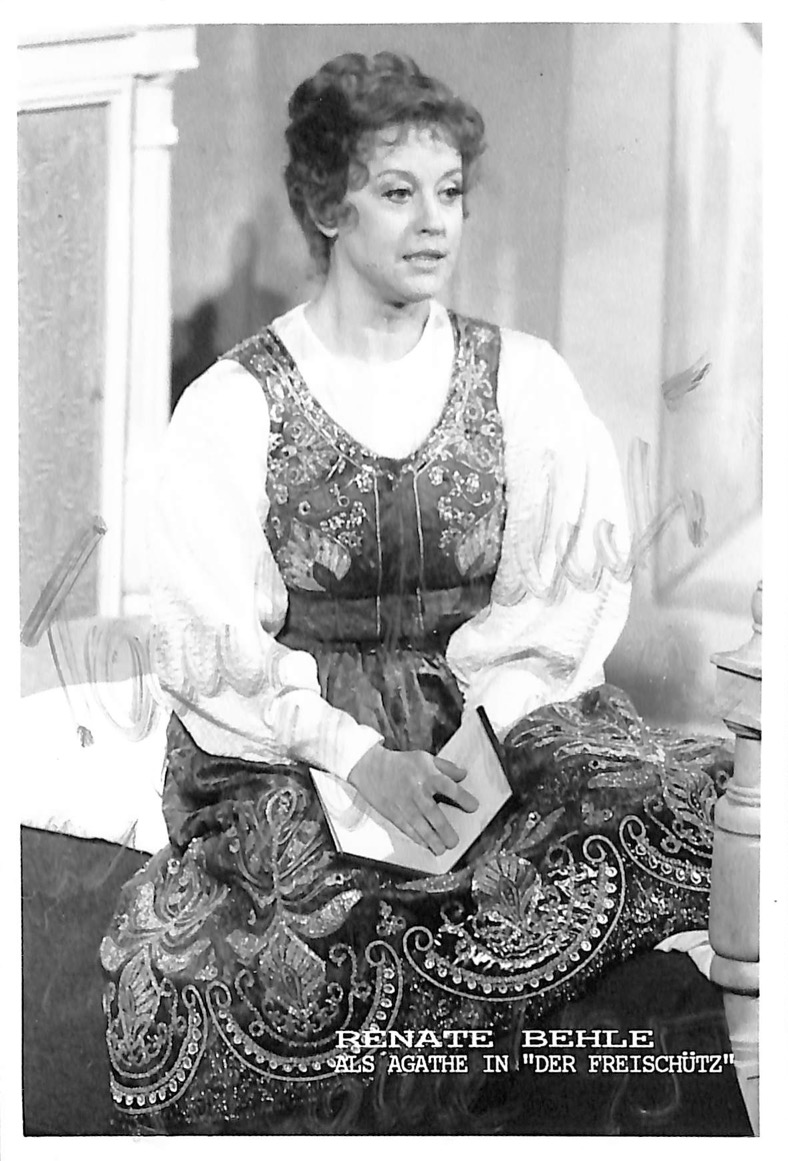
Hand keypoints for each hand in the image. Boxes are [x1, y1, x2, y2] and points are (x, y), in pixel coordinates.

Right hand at [347, 745, 478, 854]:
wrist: (371, 768)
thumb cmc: (401, 763)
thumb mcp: (425, 758)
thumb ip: (446, 767)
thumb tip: (464, 775)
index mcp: (428, 775)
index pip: (450, 788)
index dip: (463, 798)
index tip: (473, 807)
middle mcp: (418, 792)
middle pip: (434, 814)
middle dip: (445, 830)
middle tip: (454, 841)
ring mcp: (405, 805)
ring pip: (421, 827)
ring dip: (432, 840)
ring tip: (442, 849)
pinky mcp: (395, 814)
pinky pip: (408, 829)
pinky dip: (418, 839)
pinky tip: (426, 845)